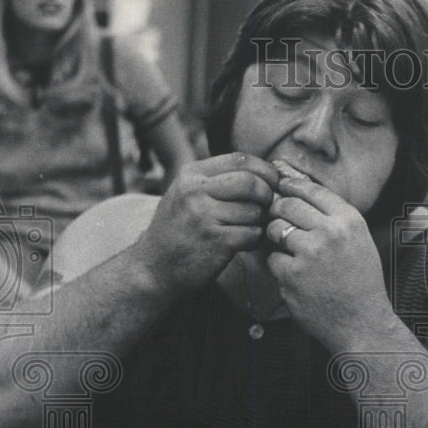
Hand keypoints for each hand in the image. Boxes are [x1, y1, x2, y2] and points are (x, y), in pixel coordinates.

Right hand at [133, 153, 277, 291]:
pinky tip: (245, 244)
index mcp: (192, 174)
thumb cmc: (177, 230)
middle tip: (267, 208)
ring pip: (254, 211)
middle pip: (251, 182)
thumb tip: (263, 173)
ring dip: (260, 222)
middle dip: (267, 195)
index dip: (264, 170)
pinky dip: (255, 239)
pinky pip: (252, 234)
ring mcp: (205, 216)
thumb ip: (216, 180)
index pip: (240, 159)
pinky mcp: (216, 241)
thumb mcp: (186, 193)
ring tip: (250, 229)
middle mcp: (196, 191)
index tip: (274, 182)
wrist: (153, 267)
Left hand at [265, 177, 393, 350]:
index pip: (312, 190)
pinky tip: (295, 276)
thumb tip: (300, 194)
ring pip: (276, 229)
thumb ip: (335, 219)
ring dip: (276, 237)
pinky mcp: (292, 275)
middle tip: (277, 218)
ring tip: (290, 251)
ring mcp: (309, 254)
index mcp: (349, 221)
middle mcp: (330, 233)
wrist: (362, 323)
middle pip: (288, 205)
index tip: (282, 187)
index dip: (292, 186)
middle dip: (278, 210)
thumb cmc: (361, 283)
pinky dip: (279, 266)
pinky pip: (273, 259)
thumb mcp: (360, 241)